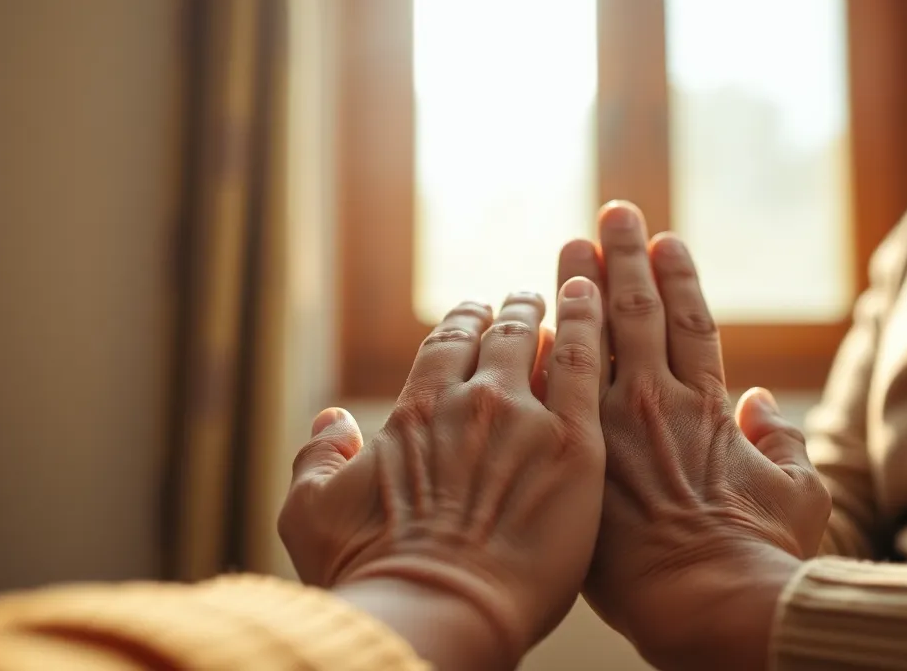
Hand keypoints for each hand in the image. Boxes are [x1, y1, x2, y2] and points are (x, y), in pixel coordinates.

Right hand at [279, 284, 605, 669]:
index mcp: (413, 413)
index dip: (460, 324)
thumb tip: (332, 420)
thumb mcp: (312, 515)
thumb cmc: (372, 575)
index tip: (472, 313)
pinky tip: (594, 303)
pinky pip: (586, 365)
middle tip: (522, 299)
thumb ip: (316, 459)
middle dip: (509, 313)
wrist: (438, 611)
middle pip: (495, 337)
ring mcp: (525, 418)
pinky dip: (589, 325)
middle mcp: (468, 402)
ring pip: (540, 341)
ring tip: (566, 293)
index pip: (443, 348)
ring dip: (549, 313)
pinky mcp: (575, 445)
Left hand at [556, 201, 831, 670]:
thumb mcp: (799, 494)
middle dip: (624, 259)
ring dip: (581, 287)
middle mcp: (656, 402)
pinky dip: (542, 352)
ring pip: (592, 338)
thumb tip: (760, 405)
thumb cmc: (759, 556)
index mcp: (709, 406)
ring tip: (571, 246)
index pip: (690, 322)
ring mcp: (610, 426)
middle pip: (636, 313)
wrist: (705, 603)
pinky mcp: (575, 456)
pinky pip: (552, 390)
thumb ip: (779, 440)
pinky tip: (529, 323)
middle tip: (611, 215)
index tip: (665, 238)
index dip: (677, 276)